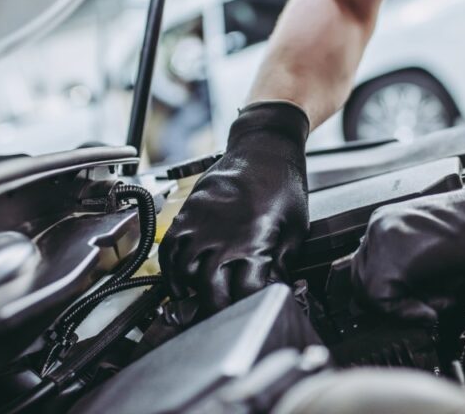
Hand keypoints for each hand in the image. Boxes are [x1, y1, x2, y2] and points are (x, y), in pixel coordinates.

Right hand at [159, 101, 309, 318]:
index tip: (253, 309)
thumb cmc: (283, 184)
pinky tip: (181, 279)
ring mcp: (200, 224)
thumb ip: (282, 262)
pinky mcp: (188, 214)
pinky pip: (169, 249)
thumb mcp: (295, 228)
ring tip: (199, 301)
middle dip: (216, 309)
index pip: (244, 293)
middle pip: (209, 290)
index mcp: (254, 242)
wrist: (263, 148)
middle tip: (223, 316)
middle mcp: (222, 236)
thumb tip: (276, 288)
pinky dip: (170, 270)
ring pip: (183, 272)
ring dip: (190, 292)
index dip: (249, 307)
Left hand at [350, 162, 464, 323]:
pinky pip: (383, 300)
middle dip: (385, 301)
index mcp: (387, 221)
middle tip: (418, 308)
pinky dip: (405, 312)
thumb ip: (407, 275)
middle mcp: (380, 226)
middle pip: (359, 277)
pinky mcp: (392, 259)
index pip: (365, 264)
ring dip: (397, 306)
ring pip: (368, 291)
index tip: (407, 303)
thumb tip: (391, 304)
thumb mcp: (432, 254)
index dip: (384, 292)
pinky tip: (431, 308)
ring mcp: (383, 240)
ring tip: (430, 304)